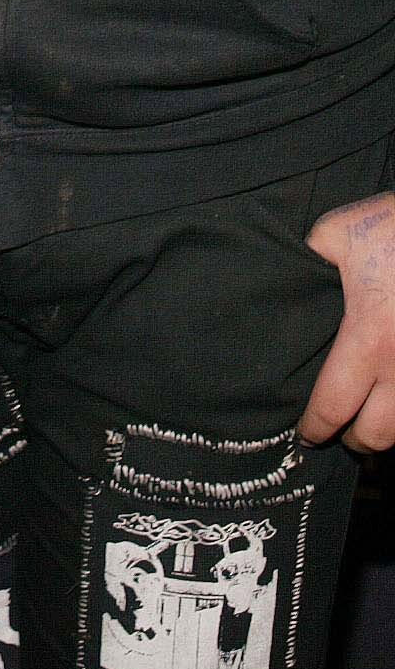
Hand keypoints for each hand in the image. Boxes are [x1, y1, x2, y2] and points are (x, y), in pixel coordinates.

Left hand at [298, 190, 394, 450]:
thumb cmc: (392, 228)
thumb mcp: (337, 234)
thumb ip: (308, 261)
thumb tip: (285, 278)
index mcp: (368, 339)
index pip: (334, 405)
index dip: (314, 426)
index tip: (303, 433)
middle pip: (377, 435)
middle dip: (353, 440)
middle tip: (338, 430)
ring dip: (386, 428)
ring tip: (368, 417)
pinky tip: (393, 394)